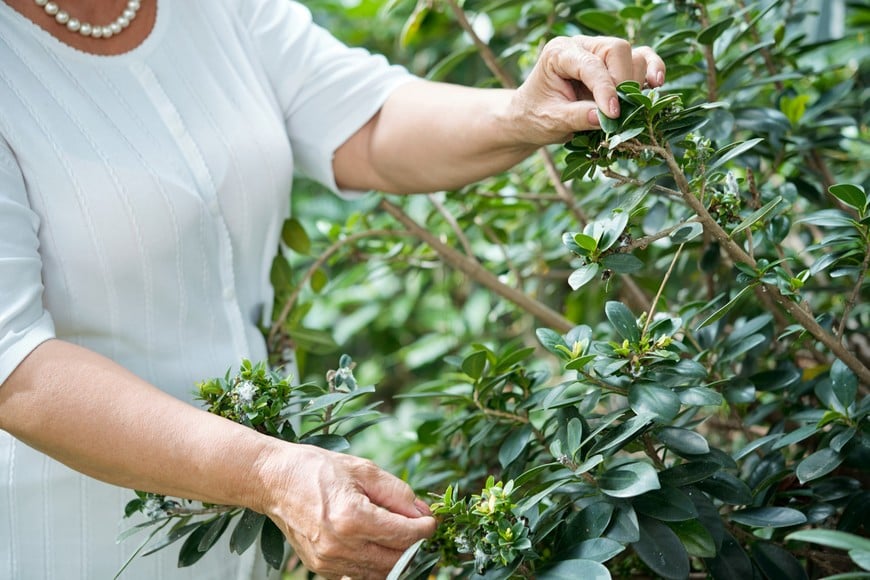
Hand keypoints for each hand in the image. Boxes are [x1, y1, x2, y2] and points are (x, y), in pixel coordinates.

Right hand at [259, 443, 435, 578]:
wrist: (275, 481)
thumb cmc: (318, 469)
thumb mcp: (364, 470)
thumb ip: (397, 493)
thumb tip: (422, 513)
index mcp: (352, 517)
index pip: (403, 535)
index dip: (424, 529)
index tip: (431, 521)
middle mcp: (340, 545)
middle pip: (395, 560)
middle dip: (413, 545)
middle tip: (418, 528)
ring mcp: (329, 561)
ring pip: (379, 572)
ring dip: (395, 557)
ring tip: (398, 534)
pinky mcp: (321, 568)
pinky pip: (359, 575)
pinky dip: (373, 563)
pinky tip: (375, 542)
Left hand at [508, 35, 665, 144]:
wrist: (531, 119)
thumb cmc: (535, 116)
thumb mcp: (550, 120)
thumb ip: (575, 117)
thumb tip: (603, 118)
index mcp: (559, 52)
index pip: (590, 64)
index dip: (605, 88)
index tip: (612, 114)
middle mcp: (583, 46)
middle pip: (618, 51)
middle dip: (622, 83)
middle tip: (617, 113)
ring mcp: (602, 54)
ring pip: (634, 56)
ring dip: (636, 84)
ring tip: (625, 110)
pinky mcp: (616, 67)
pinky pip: (643, 61)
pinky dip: (653, 71)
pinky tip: (656, 85)